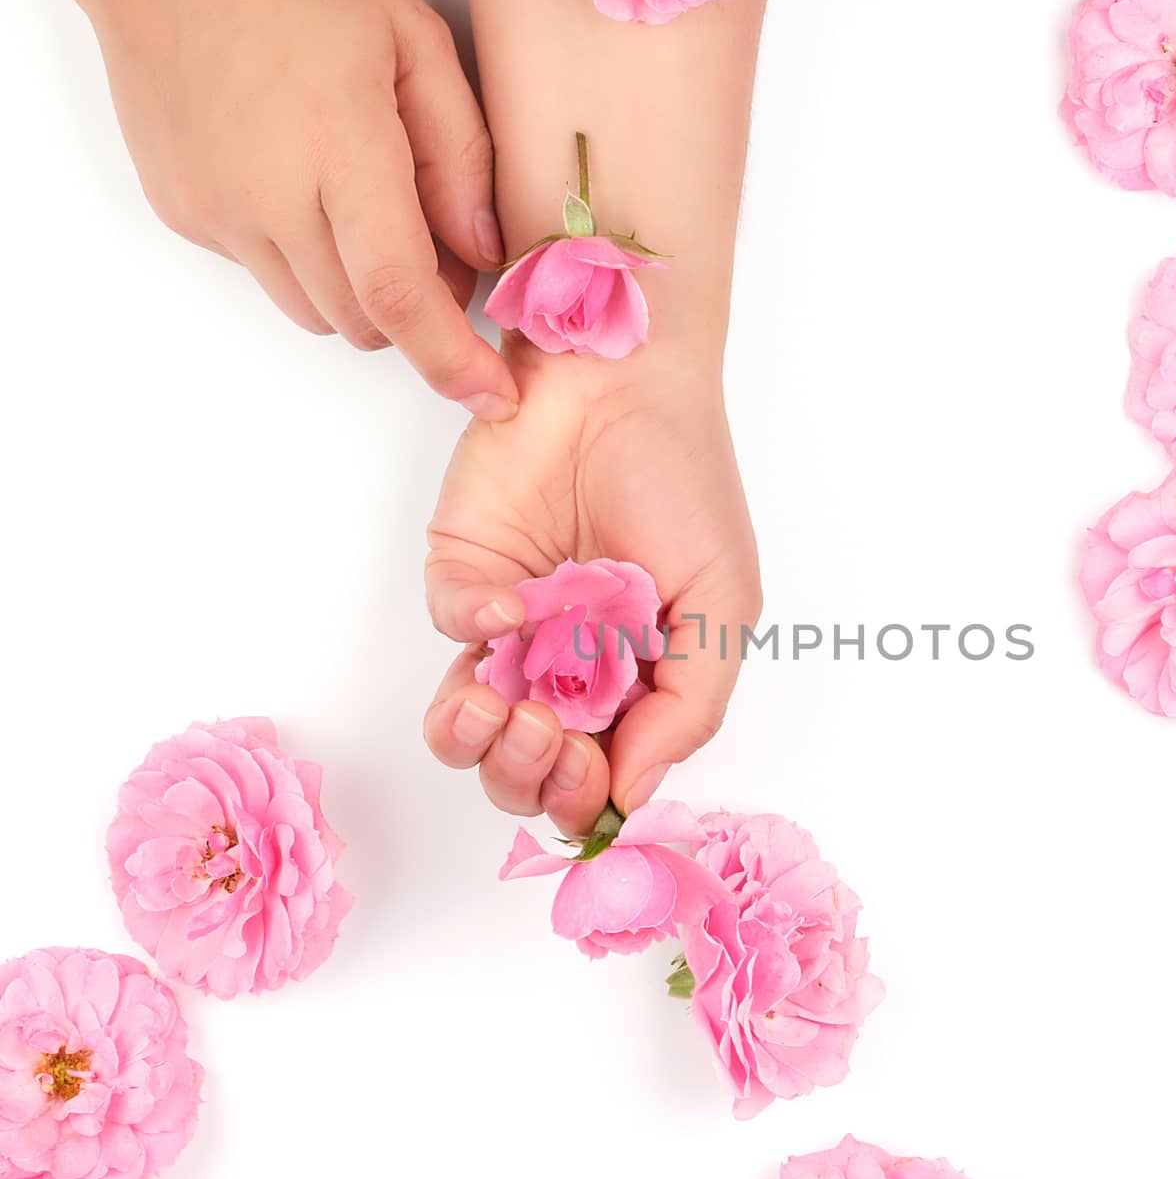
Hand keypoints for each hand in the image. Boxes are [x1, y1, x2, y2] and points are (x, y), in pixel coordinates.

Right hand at [74, 0, 517, 416]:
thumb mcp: (415, 41)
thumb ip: (462, 157)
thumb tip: (484, 253)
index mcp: (340, 151)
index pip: (402, 296)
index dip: (454, 360)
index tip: (493, 395)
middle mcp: (270, 199)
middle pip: (366, 321)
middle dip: (418, 310)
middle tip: (440, 238)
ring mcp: (220, 214)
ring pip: (317, 313)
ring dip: (361, 291)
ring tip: (367, 203)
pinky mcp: (186, 216)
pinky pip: (267, 275)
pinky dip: (305, 258)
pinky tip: (303, 181)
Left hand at [423, 339, 761, 831]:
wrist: (627, 379)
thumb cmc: (686, 483)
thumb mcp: (722, 604)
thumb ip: (688, 707)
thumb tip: (632, 799)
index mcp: (632, 684)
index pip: (594, 777)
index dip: (581, 798)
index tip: (591, 775)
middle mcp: (566, 667)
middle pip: (519, 772)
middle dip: (527, 779)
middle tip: (549, 739)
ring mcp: (512, 625)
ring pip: (463, 728)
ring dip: (478, 742)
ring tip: (507, 710)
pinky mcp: (464, 571)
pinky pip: (451, 627)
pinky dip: (475, 630)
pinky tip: (513, 606)